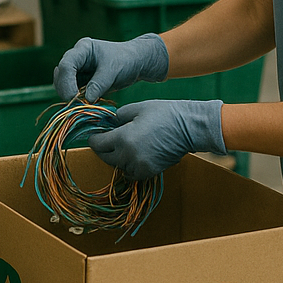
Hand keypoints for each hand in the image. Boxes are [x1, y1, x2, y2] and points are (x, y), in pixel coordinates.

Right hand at [54, 34, 167, 101]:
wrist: (136, 62)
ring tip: (81, 106)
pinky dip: (75, 100)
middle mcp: (76, 58)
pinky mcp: (81, 80)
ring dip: (69, 96)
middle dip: (65, 91)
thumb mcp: (114, 70)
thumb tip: (86, 100)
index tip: (73, 98)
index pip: (66, 64)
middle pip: (61, 74)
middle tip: (76, 106)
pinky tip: (83, 106)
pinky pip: (72, 91)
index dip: (66, 82)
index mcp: (83, 49)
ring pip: (63, 84)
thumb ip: (99, 84)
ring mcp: (77, 69)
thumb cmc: (126, 60)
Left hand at [88, 99, 225, 179]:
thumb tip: (109, 123)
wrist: (189, 128)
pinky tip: (131, 156)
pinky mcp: (150, 172)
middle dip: (102, 149)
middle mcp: (128, 155)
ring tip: (120, 146)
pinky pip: (131, 173)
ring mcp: (139, 166)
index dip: (93, 139)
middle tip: (104, 140)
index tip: (93, 135)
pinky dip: (128, 166)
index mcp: (123, 138)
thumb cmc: (164, 114)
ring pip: (118, 166)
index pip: (97, 144)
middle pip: (105, 157)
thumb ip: (118, 116)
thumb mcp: (136, 108)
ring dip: (115, 158)